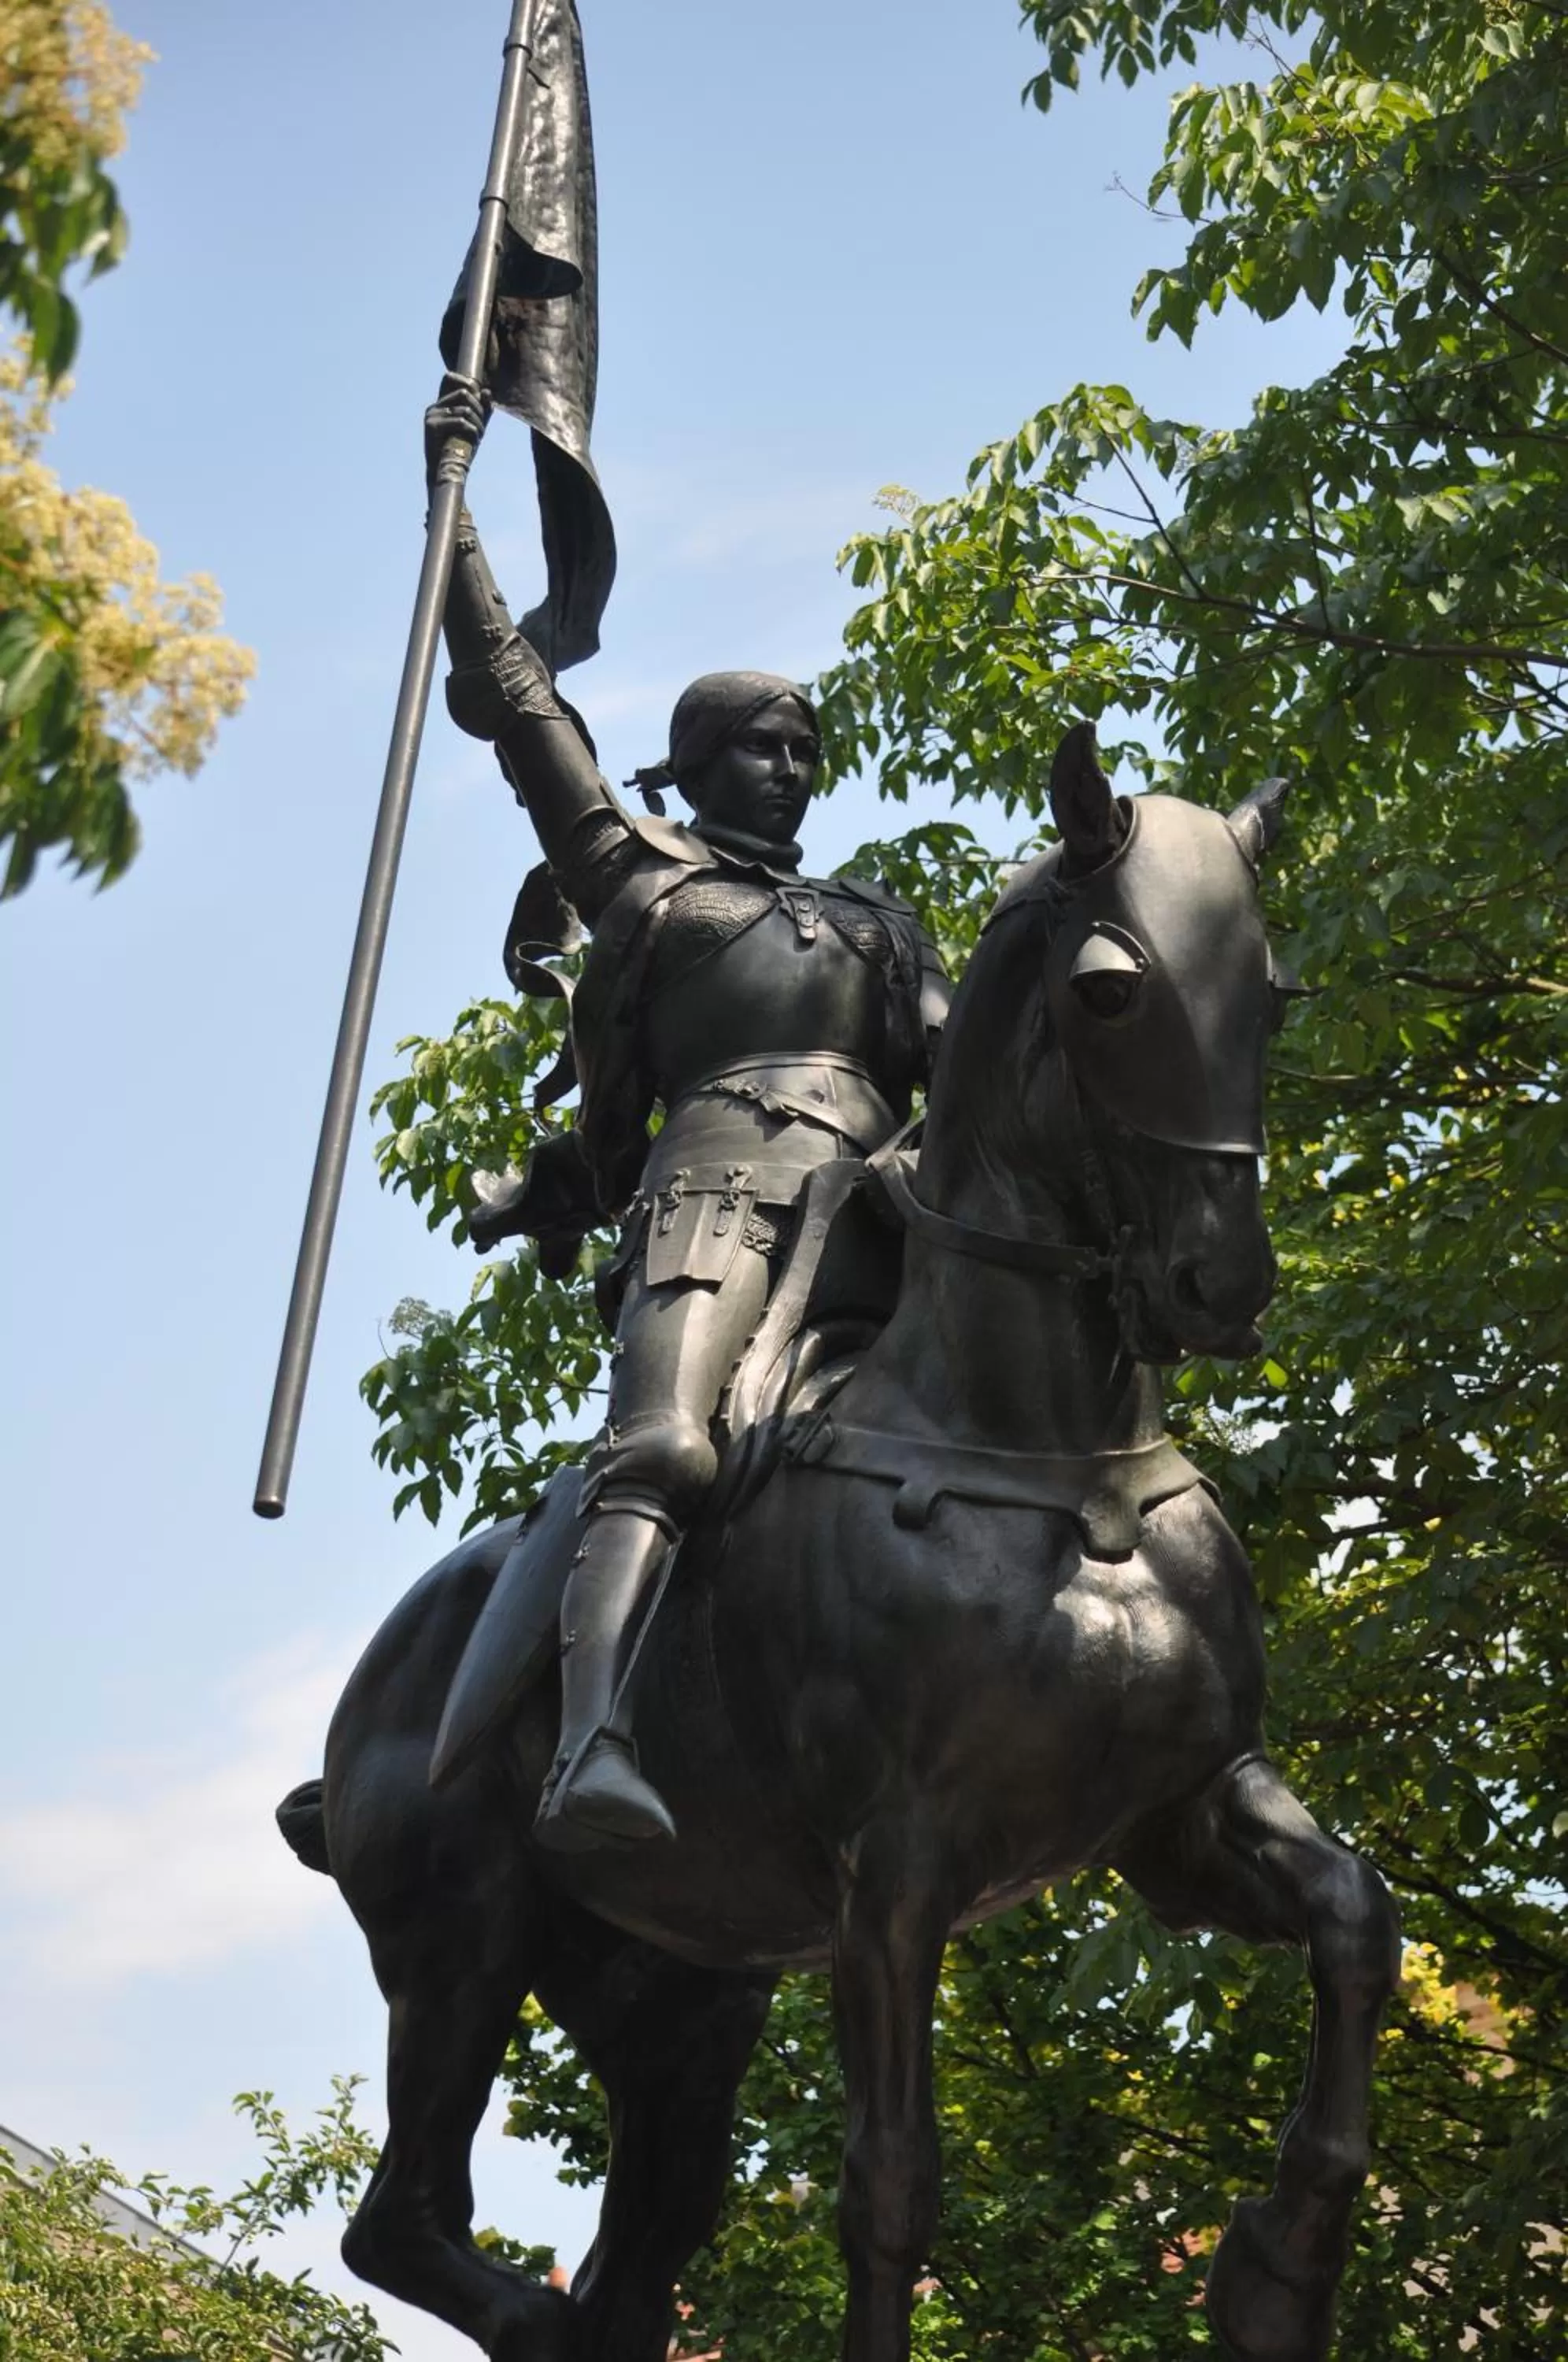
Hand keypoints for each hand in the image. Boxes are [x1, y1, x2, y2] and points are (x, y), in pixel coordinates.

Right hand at [424, 372, 490, 494]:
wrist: (443, 471)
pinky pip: (460, 421)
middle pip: (464, 394)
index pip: (449, 378)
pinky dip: (472, 430)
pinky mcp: (432, 426)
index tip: (479, 395)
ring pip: (465, 409)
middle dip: (479, 409)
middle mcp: (434, 407)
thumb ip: (481, 410)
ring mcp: (432, 415)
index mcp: (441, 404)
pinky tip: (475, 439)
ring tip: (479, 435)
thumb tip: (487, 391)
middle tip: (483, 426)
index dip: (465, 381)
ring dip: (478, 423)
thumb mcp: (473, 427)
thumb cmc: (458, 449)